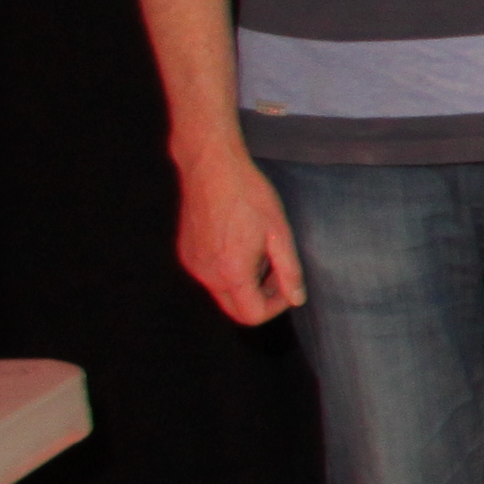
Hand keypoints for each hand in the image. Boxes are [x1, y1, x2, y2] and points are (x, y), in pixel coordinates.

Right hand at [173, 140, 304, 324]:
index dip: (276, 307)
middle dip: (261, 297)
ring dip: (246, 282)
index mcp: (231, 272)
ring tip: (260, 250)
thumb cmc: (250, 196)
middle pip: (235, 309)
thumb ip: (289, 271)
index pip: (252, 315)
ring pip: (223, 292)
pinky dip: (229, 270)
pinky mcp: (186, 253)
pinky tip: (241, 242)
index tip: (288, 285)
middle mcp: (206, 274)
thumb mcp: (280, 233)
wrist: (212, 168)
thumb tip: (297, 299)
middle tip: (276, 269)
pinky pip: (211, 275)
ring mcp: (193, 264)